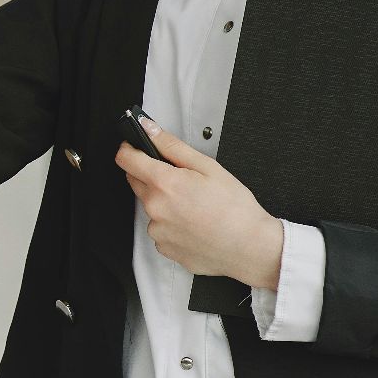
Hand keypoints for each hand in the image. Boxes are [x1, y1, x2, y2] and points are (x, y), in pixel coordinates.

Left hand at [116, 114, 284, 289]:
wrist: (251, 248)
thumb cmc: (235, 208)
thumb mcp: (208, 167)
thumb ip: (172, 146)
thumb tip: (149, 129)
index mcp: (164, 184)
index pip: (126, 160)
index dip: (129, 149)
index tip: (135, 147)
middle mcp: (155, 209)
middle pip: (136, 182)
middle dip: (151, 175)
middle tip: (182, 179)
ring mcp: (158, 231)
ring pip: (150, 207)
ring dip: (163, 201)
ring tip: (194, 206)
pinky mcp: (164, 247)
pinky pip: (160, 228)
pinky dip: (171, 223)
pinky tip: (194, 223)